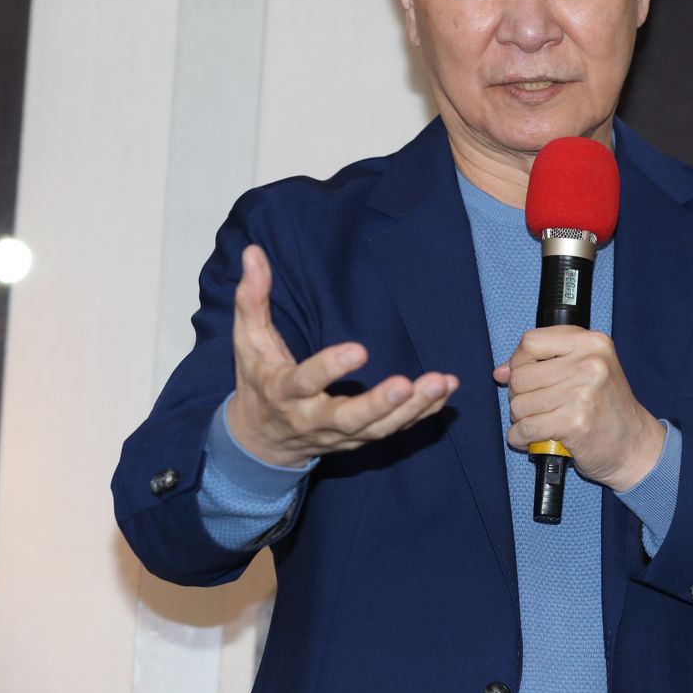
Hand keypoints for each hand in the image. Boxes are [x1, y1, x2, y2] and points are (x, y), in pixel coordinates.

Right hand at [227, 244, 458, 468]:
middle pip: (347, 418)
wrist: (262, 440)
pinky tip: (444, 393)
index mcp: (284, 392)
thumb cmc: (259, 380)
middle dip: (379, 404)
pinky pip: (393, 431)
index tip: (359, 350)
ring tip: (440, 384)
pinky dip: (421, 414)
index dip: (330, 368)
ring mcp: (339, 434)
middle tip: (407, 385)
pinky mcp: (359, 439)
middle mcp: (312, 418)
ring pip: (377, 429)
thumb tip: (253, 252)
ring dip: (412, 409)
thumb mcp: (248, 341)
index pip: (305, 381)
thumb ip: (252, 298)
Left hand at [495, 326, 664, 491]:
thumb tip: (500, 372)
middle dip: (519, 396)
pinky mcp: (574, 422)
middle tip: (536, 407)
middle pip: (521, 375)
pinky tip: (531, 439)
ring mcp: (582, 392)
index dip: (519, 361)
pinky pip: (525, 428)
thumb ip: (544, 363)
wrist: (635, 446)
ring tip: (540, 423)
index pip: (531, 341)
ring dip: (521, 419)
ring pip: (519, 403)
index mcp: (592, 342)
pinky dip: (520, 438)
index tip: (524, 375)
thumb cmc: (607, 408)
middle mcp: (590, 362)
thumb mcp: (586, 371)